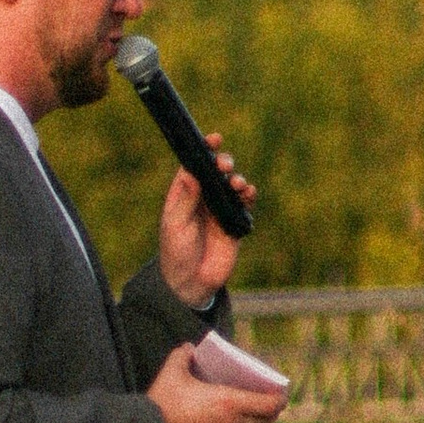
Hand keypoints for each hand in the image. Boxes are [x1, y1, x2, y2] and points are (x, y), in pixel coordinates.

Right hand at [147, 340, 281, 422]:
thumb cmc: (161, 404)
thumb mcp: (171, 372)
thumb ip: (182, 355)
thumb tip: (188, 348)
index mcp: (229, 403)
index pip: (269, 404)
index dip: (280, 399)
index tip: (282, 394)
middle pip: (264, 421)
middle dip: (271, 412)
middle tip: (270, 404)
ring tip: (255, 418)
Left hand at [156, 137, 253, 307]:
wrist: (191, 283)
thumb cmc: (176, 253)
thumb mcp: (175, 225)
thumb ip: (185, 200)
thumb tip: (190, 172)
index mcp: (184, 194)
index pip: (194, 165)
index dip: (203, 150)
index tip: (213, 138)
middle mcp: (203, 198)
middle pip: (216, 171)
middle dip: (223, 163)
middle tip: (225, 165)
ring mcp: (219, 209)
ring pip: (232, 185)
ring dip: (237, 179)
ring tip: (237, 184)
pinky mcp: (234, 223)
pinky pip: (244, 204)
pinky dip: (248, 196)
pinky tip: (248, 193)